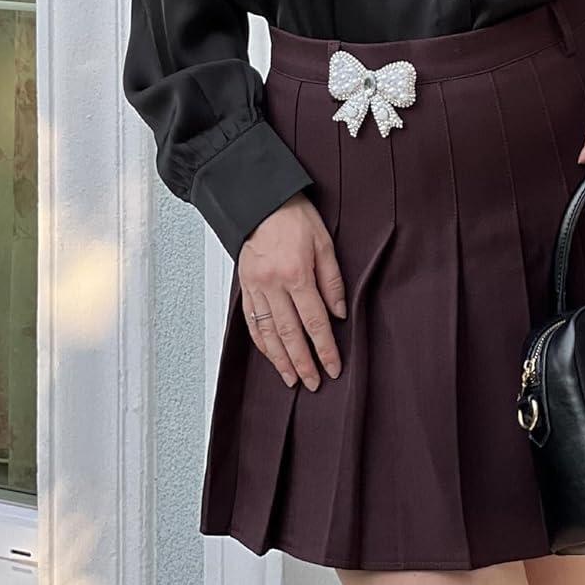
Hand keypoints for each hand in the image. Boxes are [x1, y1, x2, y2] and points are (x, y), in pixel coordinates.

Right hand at [237, 191, 345, 391]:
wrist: (261, 200)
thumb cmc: (295, 216)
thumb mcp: (324, 242)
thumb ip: (332, 280)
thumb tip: (338, 313)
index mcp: (297, 274)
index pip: (314, 321)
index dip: (324, 348)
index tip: (333, 367)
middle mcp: (274, 285)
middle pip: (290, 334)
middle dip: (303, 363)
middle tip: (314, 383)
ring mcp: (256, 287)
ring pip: (268, 333)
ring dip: (281, 360)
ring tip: (291, 380)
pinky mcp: (246, 286)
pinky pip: (252, 322)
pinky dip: (262, 343)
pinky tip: (271, 355)